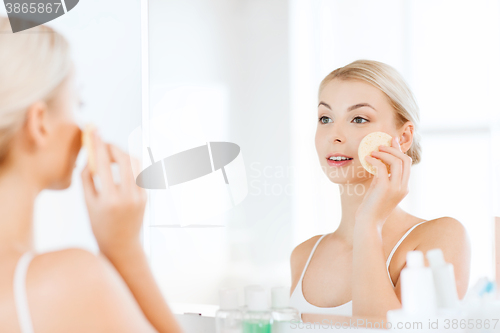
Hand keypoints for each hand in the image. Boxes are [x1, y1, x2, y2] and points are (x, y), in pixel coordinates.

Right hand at [80, 129, 146, 255]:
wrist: (122, 244)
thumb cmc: (100, 224)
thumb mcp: (88, 203)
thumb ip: (87, 178)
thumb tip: (90, 154)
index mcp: (109, 199)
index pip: (102, 164)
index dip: (98, 145)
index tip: (93, 131)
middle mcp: (127, 196)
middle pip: (124, 159)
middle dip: (113, 147)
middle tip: (103, 144)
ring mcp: (140, 196)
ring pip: (135, 163)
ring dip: (122, 154)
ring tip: (110, 157)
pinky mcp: (147, 196)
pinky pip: (139, 173)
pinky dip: (129, 165)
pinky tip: (120, 166)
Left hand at [355, 136, 411, 229]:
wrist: (368, 223)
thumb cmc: (371, 208)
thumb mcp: (379, 190)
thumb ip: (382, 178)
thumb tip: (378, 163)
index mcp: (403, 187)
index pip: (406, 164)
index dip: (399, 150)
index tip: (392, 140)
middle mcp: (403, 187)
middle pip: (405, 160)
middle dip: (393, 149)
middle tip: (380, 145)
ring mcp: (395, 188)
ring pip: (396, 162)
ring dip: (384, 153)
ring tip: (372, 151)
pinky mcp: (385, 188)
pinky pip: (382, 168)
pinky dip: (375, 161)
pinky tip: (367, 159)